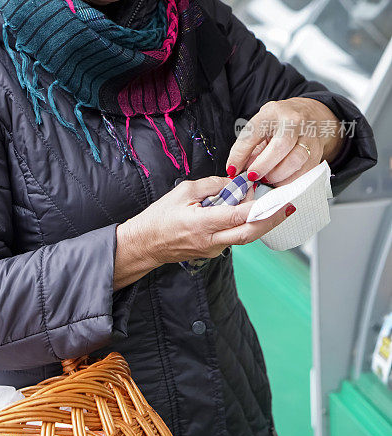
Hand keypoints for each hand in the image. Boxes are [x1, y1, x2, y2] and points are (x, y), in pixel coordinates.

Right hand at [114, 176, 295, 288]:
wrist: (145, 244)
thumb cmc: (159, 217)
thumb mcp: (183, 192)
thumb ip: (211, 185)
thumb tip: (233, 183)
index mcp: (202, 224)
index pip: (239, 217)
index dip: (262, 209)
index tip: (280, 201)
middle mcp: (211, 240)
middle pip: (250, 233)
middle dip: (272, 220)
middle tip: (289, 207)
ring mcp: (213, 249)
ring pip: (244, 236)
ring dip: (259, 221)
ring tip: (268, 204)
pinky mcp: (212, 252)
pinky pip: (233, 238)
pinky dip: (243, 225)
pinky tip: (246, 213)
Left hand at [226, 97, 343, 186]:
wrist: (310, 116)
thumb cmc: (279, 124)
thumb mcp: (260, 126)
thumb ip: (248, 147)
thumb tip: (236, 170)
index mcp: (272, 112)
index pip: (254, 132)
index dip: (240, 153)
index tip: (233, 169)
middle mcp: (294, 122)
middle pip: (280, 146)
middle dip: (263, 166)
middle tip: (252, 176)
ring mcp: (309, 136)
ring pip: (296, 160)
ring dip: (277, 175)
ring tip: (266, 178)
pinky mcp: (318, 152)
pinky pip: (304, 172)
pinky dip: (289, 181)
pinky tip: (280, 180)